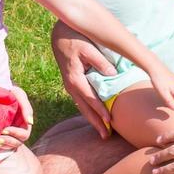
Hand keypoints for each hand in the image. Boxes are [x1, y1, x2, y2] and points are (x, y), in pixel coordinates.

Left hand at [0, 86, 34, 152]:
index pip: (24, 135)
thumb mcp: (19, 95)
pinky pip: (1, 146)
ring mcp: (9, 135)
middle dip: (9, 141)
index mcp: (24, 123)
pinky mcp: (1, 136)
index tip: (5, 129)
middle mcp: (18, 131)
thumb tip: (30, 122)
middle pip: (17, 143)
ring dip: (3, 145)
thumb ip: (26, 107)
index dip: (15, 134)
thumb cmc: (10, 93)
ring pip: (9, 146)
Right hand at [50, 20, 116, 136]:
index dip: (101, 112)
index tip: (110, 122)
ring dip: (92, 120)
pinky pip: (80, 101)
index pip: (91, 100)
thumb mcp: (88, 48)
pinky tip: (94, 117)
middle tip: (106, 137)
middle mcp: (71, 86)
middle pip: (84, 109)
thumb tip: (113, 75)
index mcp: (75, 80)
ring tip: (102, 132)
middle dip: (95, 123)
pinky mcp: (71, 84)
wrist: (60, 36)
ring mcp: (70, 86)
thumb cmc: (75, 40)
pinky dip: (87, 111)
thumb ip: (100, 62)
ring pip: (81, 107)